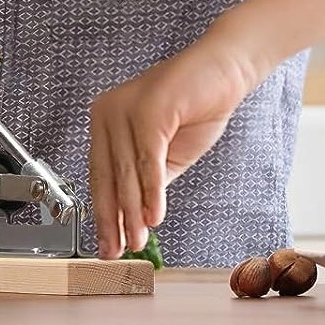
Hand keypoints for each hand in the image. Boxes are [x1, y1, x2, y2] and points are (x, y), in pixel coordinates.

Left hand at [88, 32, 261, 258]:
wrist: (225, 72)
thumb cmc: (195, 108)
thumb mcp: (166, 155)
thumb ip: (147, 182)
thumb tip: (134, 221)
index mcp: (105, 122)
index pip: (100, 176)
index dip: (104, 214)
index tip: (107, 243)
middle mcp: (107, 113)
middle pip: (107, 176)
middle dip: (113, 219)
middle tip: (116, 251)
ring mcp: (125, 109)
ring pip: (126, 172)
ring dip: (132, 213)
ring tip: (137, 242)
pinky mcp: (149, 110)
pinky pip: (148, 160)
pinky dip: (152, 191)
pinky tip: (154, 217)